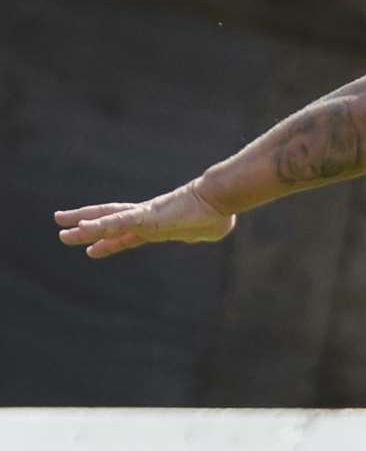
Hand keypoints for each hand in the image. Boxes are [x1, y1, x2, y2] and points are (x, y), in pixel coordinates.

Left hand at [55, 180, 235, 258]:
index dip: (108, 241)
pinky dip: (99, 224)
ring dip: (83, 224)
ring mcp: (144, 217)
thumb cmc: (218, 215)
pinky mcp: (146, 217)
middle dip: (86, 225)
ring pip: (107, 220)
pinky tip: (82, 227)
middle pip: (109, 220)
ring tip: (60, 226)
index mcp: (158, 225)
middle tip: (62, 227)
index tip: (90, 249)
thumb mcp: (208, 232)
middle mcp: (146, 219)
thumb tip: (211, 230)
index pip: (127, 233)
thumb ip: (200, 232)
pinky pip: (117, 221)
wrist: (220, 201)